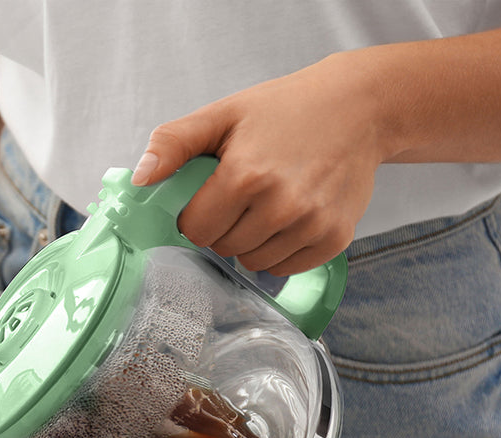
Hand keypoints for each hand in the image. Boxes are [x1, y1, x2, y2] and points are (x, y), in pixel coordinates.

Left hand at [132, 52, 385, 275]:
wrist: (360, 107)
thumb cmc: (287, 110)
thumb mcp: (225, 114)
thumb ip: (174, 144)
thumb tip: (139, 178)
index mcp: (245, 175)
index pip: (194, 230)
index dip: (196, 216)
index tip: (211, 197)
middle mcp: (280, 205)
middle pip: (223, 248)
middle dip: (224, 228)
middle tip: (244, 196)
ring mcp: (310, 224)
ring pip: (254, 263)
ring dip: (252, 242)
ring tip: (268, 205)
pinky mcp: (334, 238)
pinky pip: (286, 268)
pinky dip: (281, 251)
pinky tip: (291, 219)